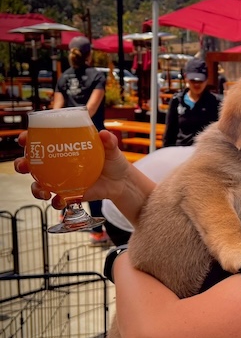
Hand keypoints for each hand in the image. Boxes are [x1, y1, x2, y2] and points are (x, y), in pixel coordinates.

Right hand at [14, 130, 131, 209]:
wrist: (122, 181)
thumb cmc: (113, 161)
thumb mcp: (111, 148)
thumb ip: (109, 141)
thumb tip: (104, 135)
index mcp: (63, 149)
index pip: (40, 142)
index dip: (28, 140)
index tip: (24, 139)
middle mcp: (58, 165)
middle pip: (32, 164)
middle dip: (22, 165)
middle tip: (24, 166)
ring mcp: (62, 181)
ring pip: (40, 185)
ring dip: (36, 188)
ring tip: (42, 191)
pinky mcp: (70, 194)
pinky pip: (57, 200)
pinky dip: (56, 202)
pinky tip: (59, 201)